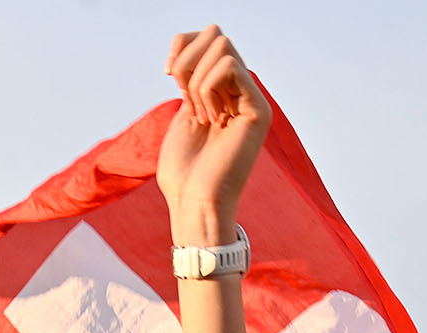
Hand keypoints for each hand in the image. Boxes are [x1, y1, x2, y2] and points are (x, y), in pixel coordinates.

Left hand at [157, 27, 271, 246]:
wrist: (195, 203)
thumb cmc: (184, 171)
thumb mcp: (182, 110)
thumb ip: (192, 77)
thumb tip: (191, 45)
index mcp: (224, 92)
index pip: (209, 38)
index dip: (183, 45)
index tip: (167, 73)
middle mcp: (243, 92)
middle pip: (217, 36)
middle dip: (189, 60)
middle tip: (182, 95)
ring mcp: (252, 100)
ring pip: (222, 46)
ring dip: (197, 77)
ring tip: (199, 112)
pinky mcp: (258, 110)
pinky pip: (230, 67)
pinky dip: (207, 86)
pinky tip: (208, 116)